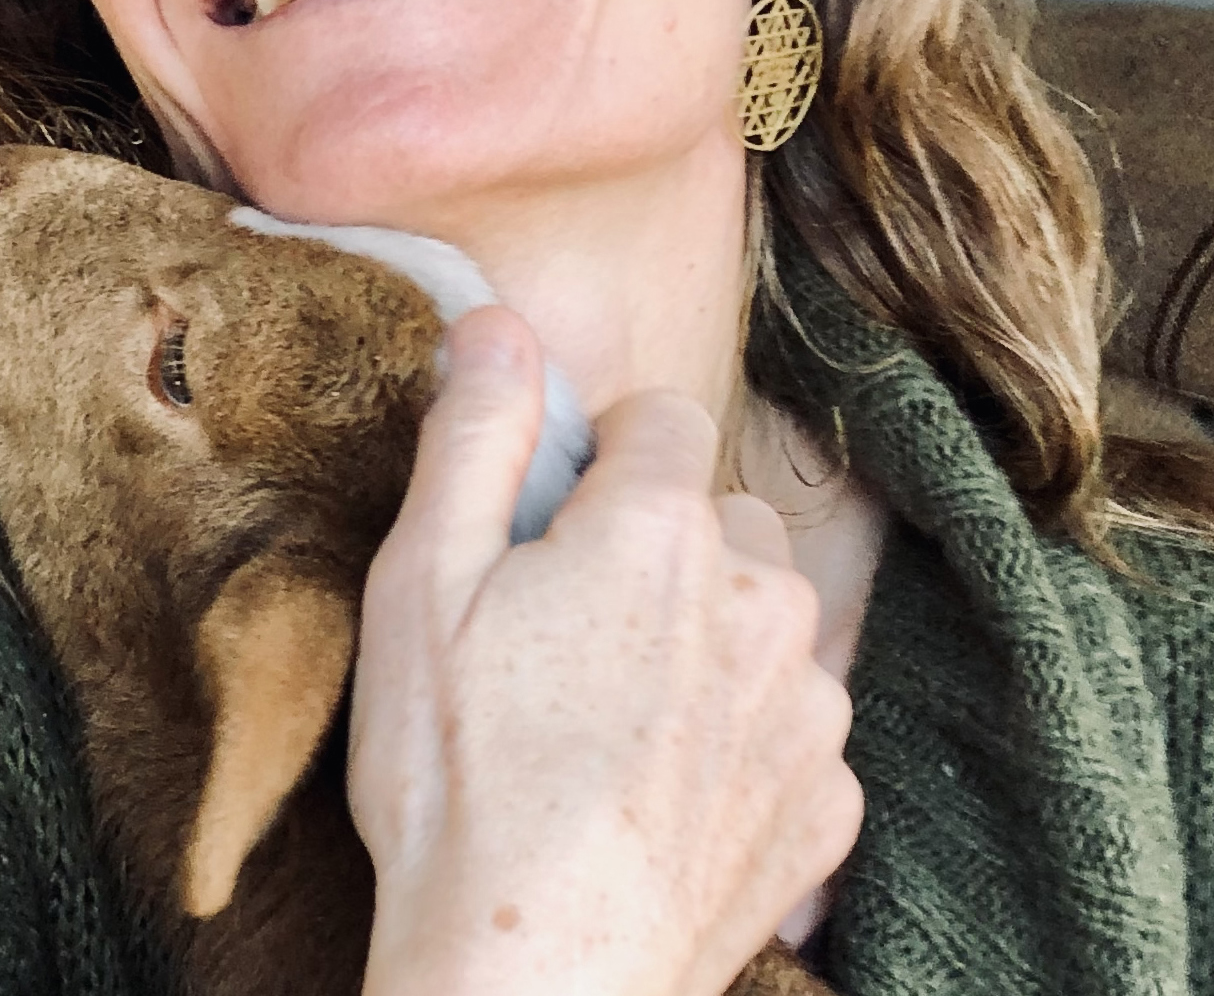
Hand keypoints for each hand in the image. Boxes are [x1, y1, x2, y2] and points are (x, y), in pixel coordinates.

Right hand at [348, 306, 861, 995]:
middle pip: (720, 515)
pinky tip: (661, 788)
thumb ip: (473, 432)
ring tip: (608, 723)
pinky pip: (791, 723)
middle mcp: (763, 599)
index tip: (545, 530)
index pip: (659, 417)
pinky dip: (740, 736)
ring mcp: (808, 708)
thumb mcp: (421, 583)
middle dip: (656, 546)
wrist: (530, 986)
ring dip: (706, 640)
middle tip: (564, 636)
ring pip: (764, 617)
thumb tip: (498, 321)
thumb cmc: (458, 781)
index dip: (595, 461)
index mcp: (660, 527)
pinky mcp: (829, 804)